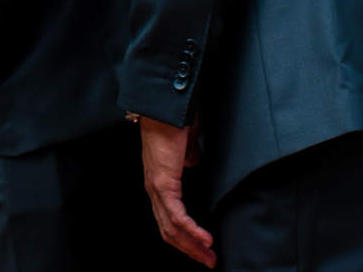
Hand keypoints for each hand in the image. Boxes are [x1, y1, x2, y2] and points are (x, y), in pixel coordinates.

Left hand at [140, 117, 214, 266]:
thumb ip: (189, 157)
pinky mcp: (162, 182)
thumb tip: (193, 162)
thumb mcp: (186, 146)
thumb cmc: (174, 121)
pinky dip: (192, 230)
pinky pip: (176, 214)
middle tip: (209, 262)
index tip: (202, 250)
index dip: (184, 238)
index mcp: (158, 182)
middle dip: (190, 250)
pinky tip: (205, 239)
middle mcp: (153, 188)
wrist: (165, 106)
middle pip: (168, 231)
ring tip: (210, 257)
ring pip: (171, 228)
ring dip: (192, 246)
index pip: (168, 220)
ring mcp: (155, 186)